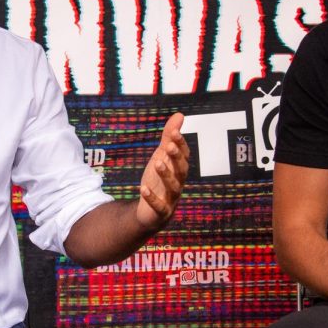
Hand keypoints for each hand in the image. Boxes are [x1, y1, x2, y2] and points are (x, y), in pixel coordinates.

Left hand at [135, 113, 190, 229]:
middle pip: (182, 170)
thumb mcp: (161, 156)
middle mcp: (178, 183)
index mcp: (179, 169)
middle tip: (168, 146)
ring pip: (173, 187)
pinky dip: (152, 198)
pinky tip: (143, 189)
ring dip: (166, 174)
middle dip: (176, 158)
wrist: (150, 212)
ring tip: (157, 163)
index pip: (184, 156)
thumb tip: (179, 115)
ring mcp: (171, 198)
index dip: (180, 144)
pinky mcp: (161, 212)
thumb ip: (169, 137)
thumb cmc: (158, 181)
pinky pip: (158, 206)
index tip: (174, 132)